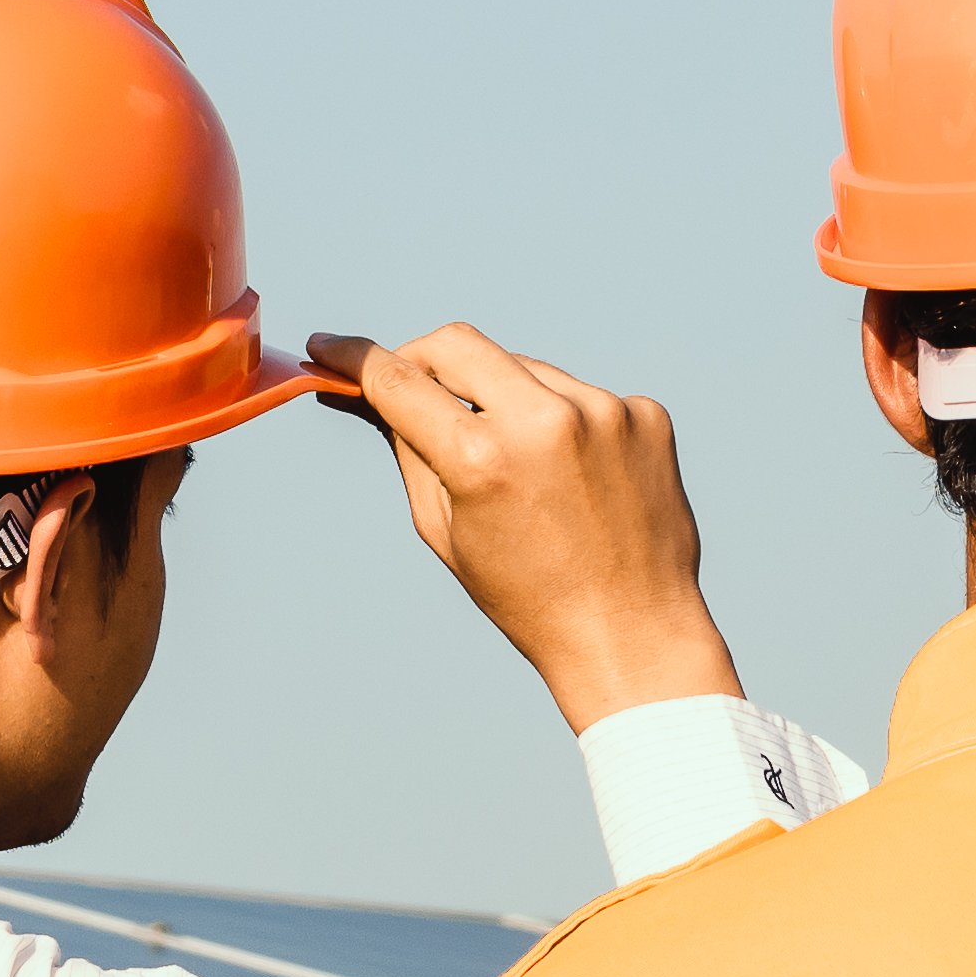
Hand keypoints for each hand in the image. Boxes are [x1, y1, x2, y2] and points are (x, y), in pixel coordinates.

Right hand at [308, 326, 749, 732]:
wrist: (632, 633)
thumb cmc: (528, 596)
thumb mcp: (445, 530)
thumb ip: (409, 449)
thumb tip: (377, 391)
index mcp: (482, 459)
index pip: (397, 379)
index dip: (353, 358)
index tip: (329, 347)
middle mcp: (546, 421)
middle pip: (456, 343)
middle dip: (423, 358)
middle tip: (412, 386)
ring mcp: (604, 411)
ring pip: (524, 368)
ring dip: (503, 399)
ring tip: (521, 469)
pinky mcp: (646, 414)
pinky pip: (580, 395)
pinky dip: (563, 422)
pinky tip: (576, 480)